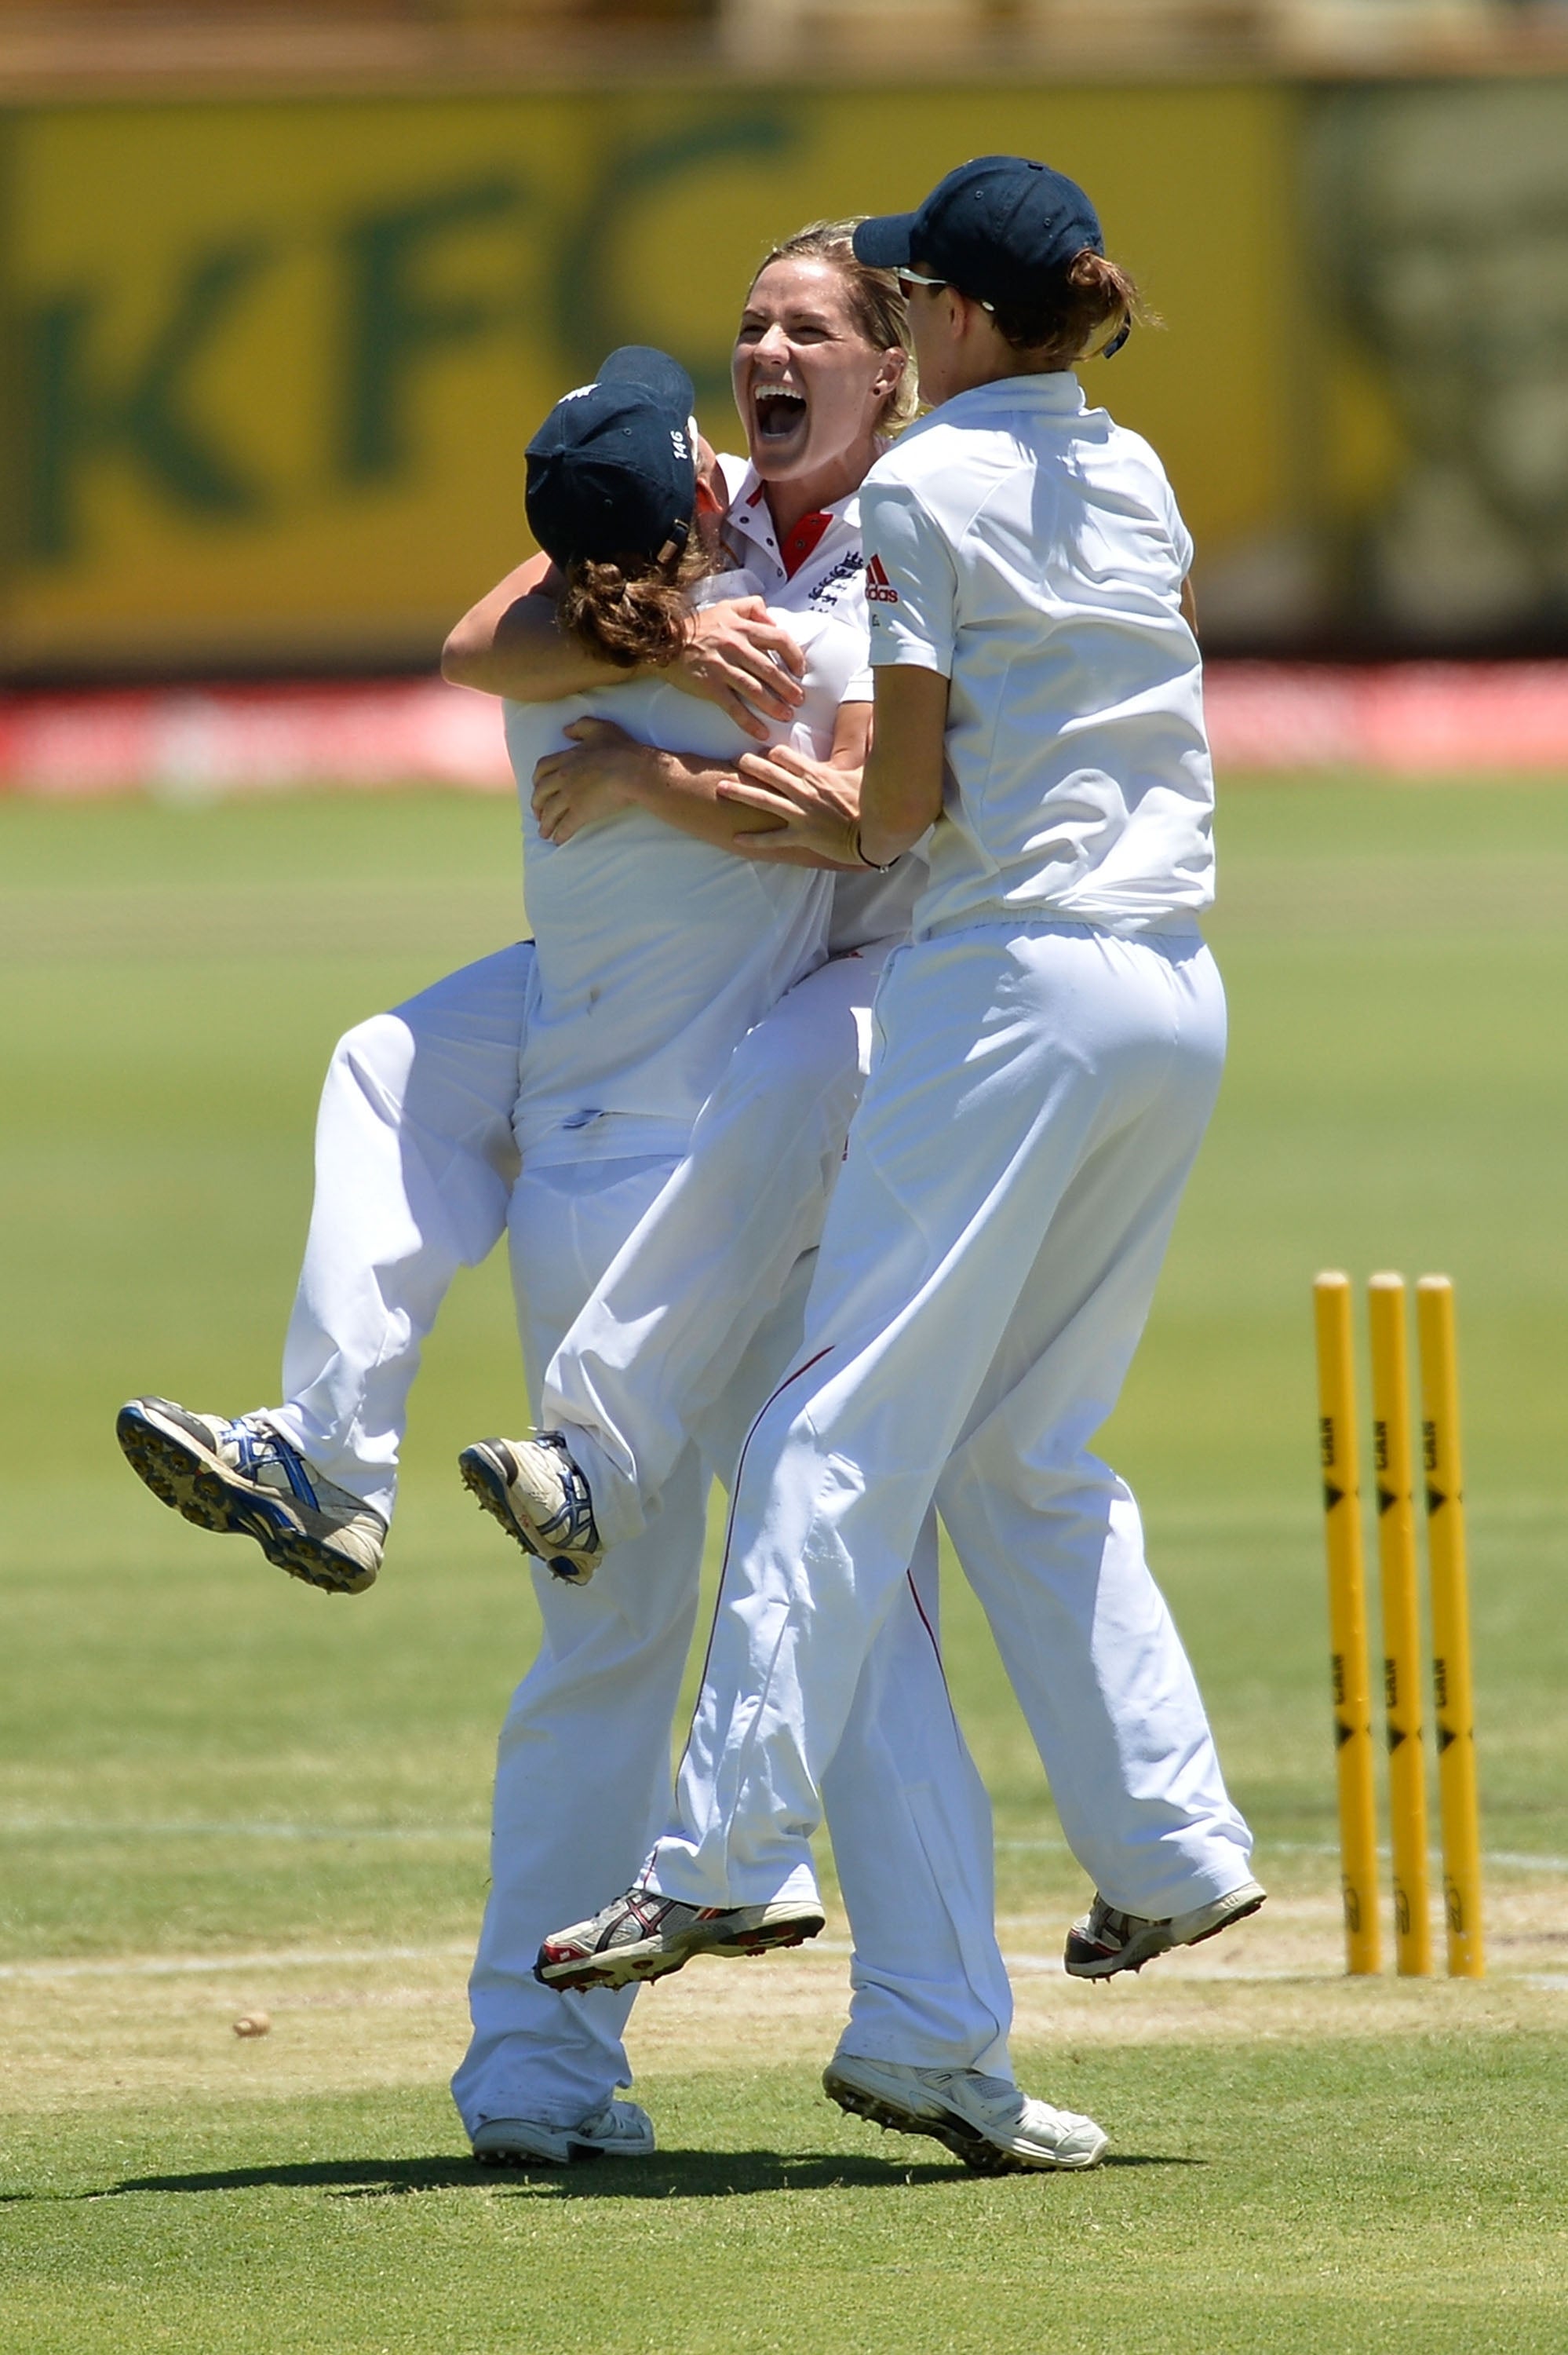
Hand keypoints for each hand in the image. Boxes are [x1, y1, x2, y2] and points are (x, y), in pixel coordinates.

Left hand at [531, 718, 648, 843]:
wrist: (633, 771)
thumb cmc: (621, 749)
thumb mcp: (600, 728)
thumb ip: (580, 726)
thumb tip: (565, 731)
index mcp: (566, 758)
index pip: (542, 769)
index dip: (537, 780)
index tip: (538, 786)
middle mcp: (563, 778)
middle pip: (540, 793)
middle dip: (536, 804)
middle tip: (537, 813)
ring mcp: (570, 796)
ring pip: (550, 812)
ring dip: (545, 824)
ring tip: (545, 833)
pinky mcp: (580, 813)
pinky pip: (565, 827)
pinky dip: (559, 835)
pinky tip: (558, 841)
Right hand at [669, 598, 805, 741]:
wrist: (664, 641)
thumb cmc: (699, 625)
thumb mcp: (726, 606)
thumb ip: (752, 607)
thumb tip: (774, 619)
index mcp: (742, 628)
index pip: (779, 639)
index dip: (794, 656)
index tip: (799, 670)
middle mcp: (735, 647)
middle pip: (770, 670)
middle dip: (788, 687)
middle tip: (799, 701)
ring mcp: (722, 668)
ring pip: (755, 690)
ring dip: (774, 706)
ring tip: (786, 716)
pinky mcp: (710, 686)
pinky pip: (733, 707)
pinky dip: (749, 722)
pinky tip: (761, 733)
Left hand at [720, 743, 863, 865]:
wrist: (876, 834)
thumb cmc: (873, 803)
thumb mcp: (866, 773)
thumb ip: (862, 752)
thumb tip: (874, 730)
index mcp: (816, 774)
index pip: (785, 756)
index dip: (771, 753)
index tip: (763, 753)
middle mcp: (803, 791)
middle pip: (768, 772)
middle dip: (748, 764)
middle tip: (734, 760)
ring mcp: (800, 814)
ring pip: (762, 799)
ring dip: (739, 792)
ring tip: (721, 787)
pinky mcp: (801, 836)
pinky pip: (772, 838)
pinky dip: (754, 839)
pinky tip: (736, 838)